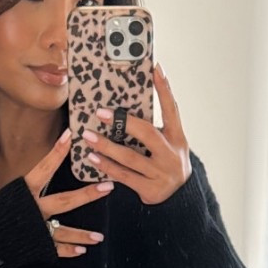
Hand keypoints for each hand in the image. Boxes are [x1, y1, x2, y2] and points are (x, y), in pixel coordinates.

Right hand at [24, 127, 113, 257]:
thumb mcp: (8, 193)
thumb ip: (27, 187)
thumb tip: (43, 174)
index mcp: (23, 191)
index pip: (43, 168)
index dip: (56, 153)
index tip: (70, 135)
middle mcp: (31, 209)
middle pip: (64, 200)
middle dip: (87, 195)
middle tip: (107, 187)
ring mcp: (35, 228)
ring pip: (63, 230)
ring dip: (82, 235)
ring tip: (99, 237)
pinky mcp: (34, 245)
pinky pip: (54, 249)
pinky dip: (68, 251)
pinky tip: (82, 251)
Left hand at [78, 60, 191, 205]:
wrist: (179, 198)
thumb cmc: (166, 163)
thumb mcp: (169, 144)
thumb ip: (155, 129)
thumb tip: (126, 109)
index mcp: (177, 138)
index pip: (172, 109)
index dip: (164, 88)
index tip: (155, 68)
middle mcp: (171, 155)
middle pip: (147, 133)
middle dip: (123, 122)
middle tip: (101, 113)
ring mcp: (161, 173)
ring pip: (130, 157)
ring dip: (106, 146)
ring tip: (89, 136)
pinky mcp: (150, 189)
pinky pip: (124, 175)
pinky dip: (107, 166)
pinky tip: (93, 158)